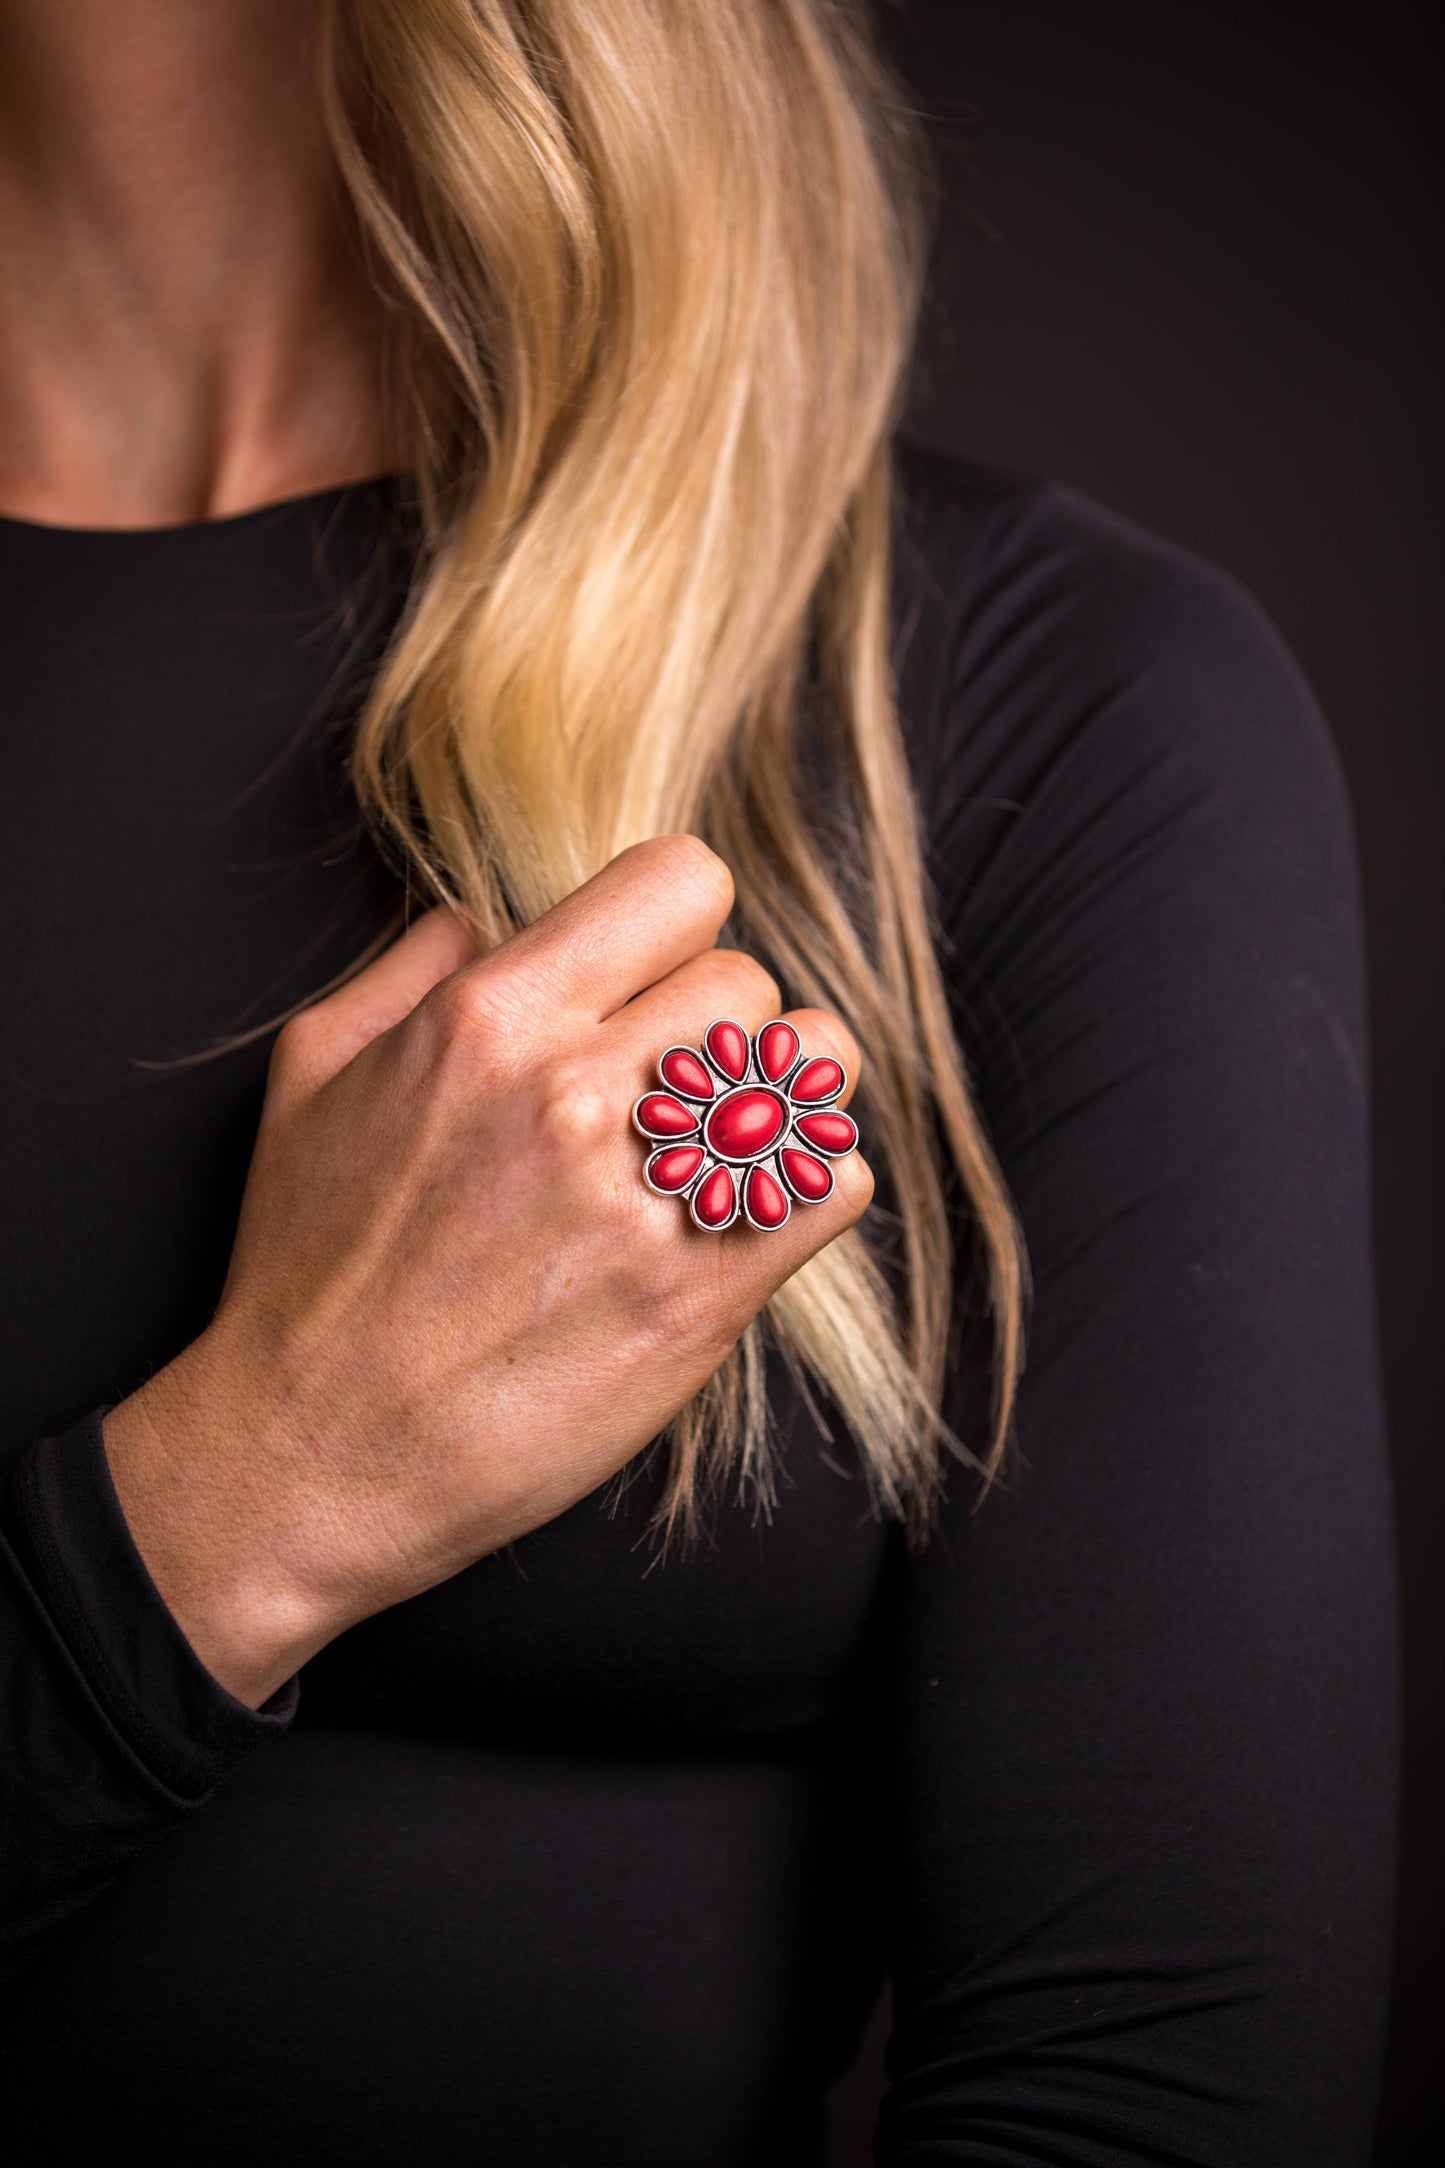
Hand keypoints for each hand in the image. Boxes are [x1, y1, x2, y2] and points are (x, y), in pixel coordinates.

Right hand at [103, 837, 869, 1706]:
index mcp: (489, 1017)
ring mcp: (645, 1199)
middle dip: (715, 1027)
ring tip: (723, 1142)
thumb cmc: (307, 1267)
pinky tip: (747, 1212)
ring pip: (816, 1068)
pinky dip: (811, 1188)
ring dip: (783, 1098)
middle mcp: (574, 1093)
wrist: (313, 1454)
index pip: (682, 881)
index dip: (674, 925)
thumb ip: (412, 968)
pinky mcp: (700, 1298)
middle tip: (666, 1092)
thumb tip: (490, 917)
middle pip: (749, 982)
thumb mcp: (314, 1073)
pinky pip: (837, 1181)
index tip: (647, 980)